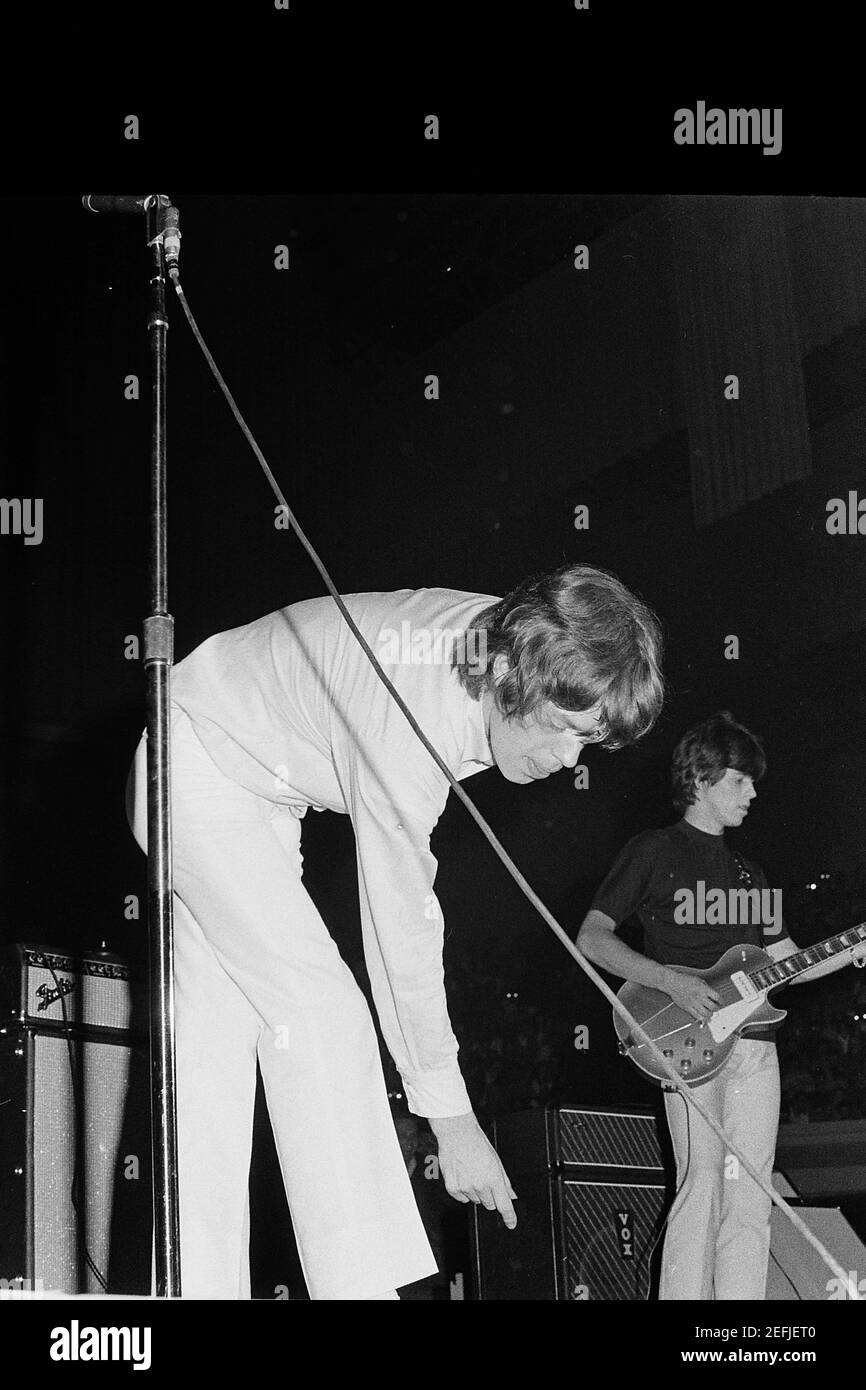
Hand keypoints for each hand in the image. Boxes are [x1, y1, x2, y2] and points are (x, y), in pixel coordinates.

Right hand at [428, 1112, 517, 1228]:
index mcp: (494, 1179)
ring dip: (476, 1192)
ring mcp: (465, 1188)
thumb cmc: (477, 1143)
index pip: (504, 1205)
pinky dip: (463, 1191)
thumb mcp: (497, 1161)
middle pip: (489, 1204)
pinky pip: (461, 1198)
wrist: (457, 1134)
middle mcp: (480, 1186)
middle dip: (490, 1196)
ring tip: (472, 1173)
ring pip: (475, 1200)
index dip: (509, 1217)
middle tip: (485, 1180)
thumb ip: (505, 1181)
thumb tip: (511, 1196)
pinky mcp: (452, 1188)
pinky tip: (462, 1176)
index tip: (511, 1224)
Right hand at [663, 968, 720, 1022]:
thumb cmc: (684, 980)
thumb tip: (712, 995)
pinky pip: (697, 1016)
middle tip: (716, 1007)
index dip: (721, 1001)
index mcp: (703, 989)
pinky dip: (702, 1018)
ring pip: (706, 1014)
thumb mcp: (698, 980)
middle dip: (716, 1008)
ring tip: (710, 1012)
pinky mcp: (688, 1008)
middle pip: (713, 1007)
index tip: (721, 1002)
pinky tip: (703, 1016)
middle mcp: (700, 997)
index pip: (717, 997)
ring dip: (710, 1014)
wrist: (672, 983)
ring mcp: (694, 1003)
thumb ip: (706, 987)